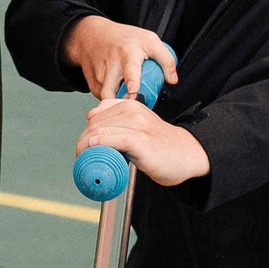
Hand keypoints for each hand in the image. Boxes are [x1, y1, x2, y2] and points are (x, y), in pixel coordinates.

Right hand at [63, 15, 179, 104]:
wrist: (91, 35)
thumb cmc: (124, 38)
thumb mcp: (149, 40)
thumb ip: (166, 59)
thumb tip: (172, 80)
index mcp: (128, 53)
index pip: (130, 68)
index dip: (132, 80)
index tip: (133, 89)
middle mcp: (112, 65)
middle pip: (111, 91)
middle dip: (120, 102)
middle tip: (131, 105)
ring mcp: (100, 76)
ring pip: (109, 98)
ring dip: (119, 103)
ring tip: (128, 98)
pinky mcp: (93, 85)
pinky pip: (105, 99)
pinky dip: (113, 101)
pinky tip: (119, 93)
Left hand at [76, 97, 210, 187]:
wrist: (186, 154)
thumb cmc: (159, 143)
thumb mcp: (136, 126)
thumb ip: (117, 121)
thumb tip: (90, 120)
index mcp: (129, 105)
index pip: (96, 115)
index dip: (86, 132)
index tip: (83, 149)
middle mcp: (133, 111)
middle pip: (95, 124)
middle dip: (83, 142)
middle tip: (82, 159)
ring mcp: (138, 125)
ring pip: (101, 131)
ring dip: (86, 148)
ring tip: (85, 162)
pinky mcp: (142, 141)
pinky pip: (115, 139)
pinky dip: (101, 144)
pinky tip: (94, 149)